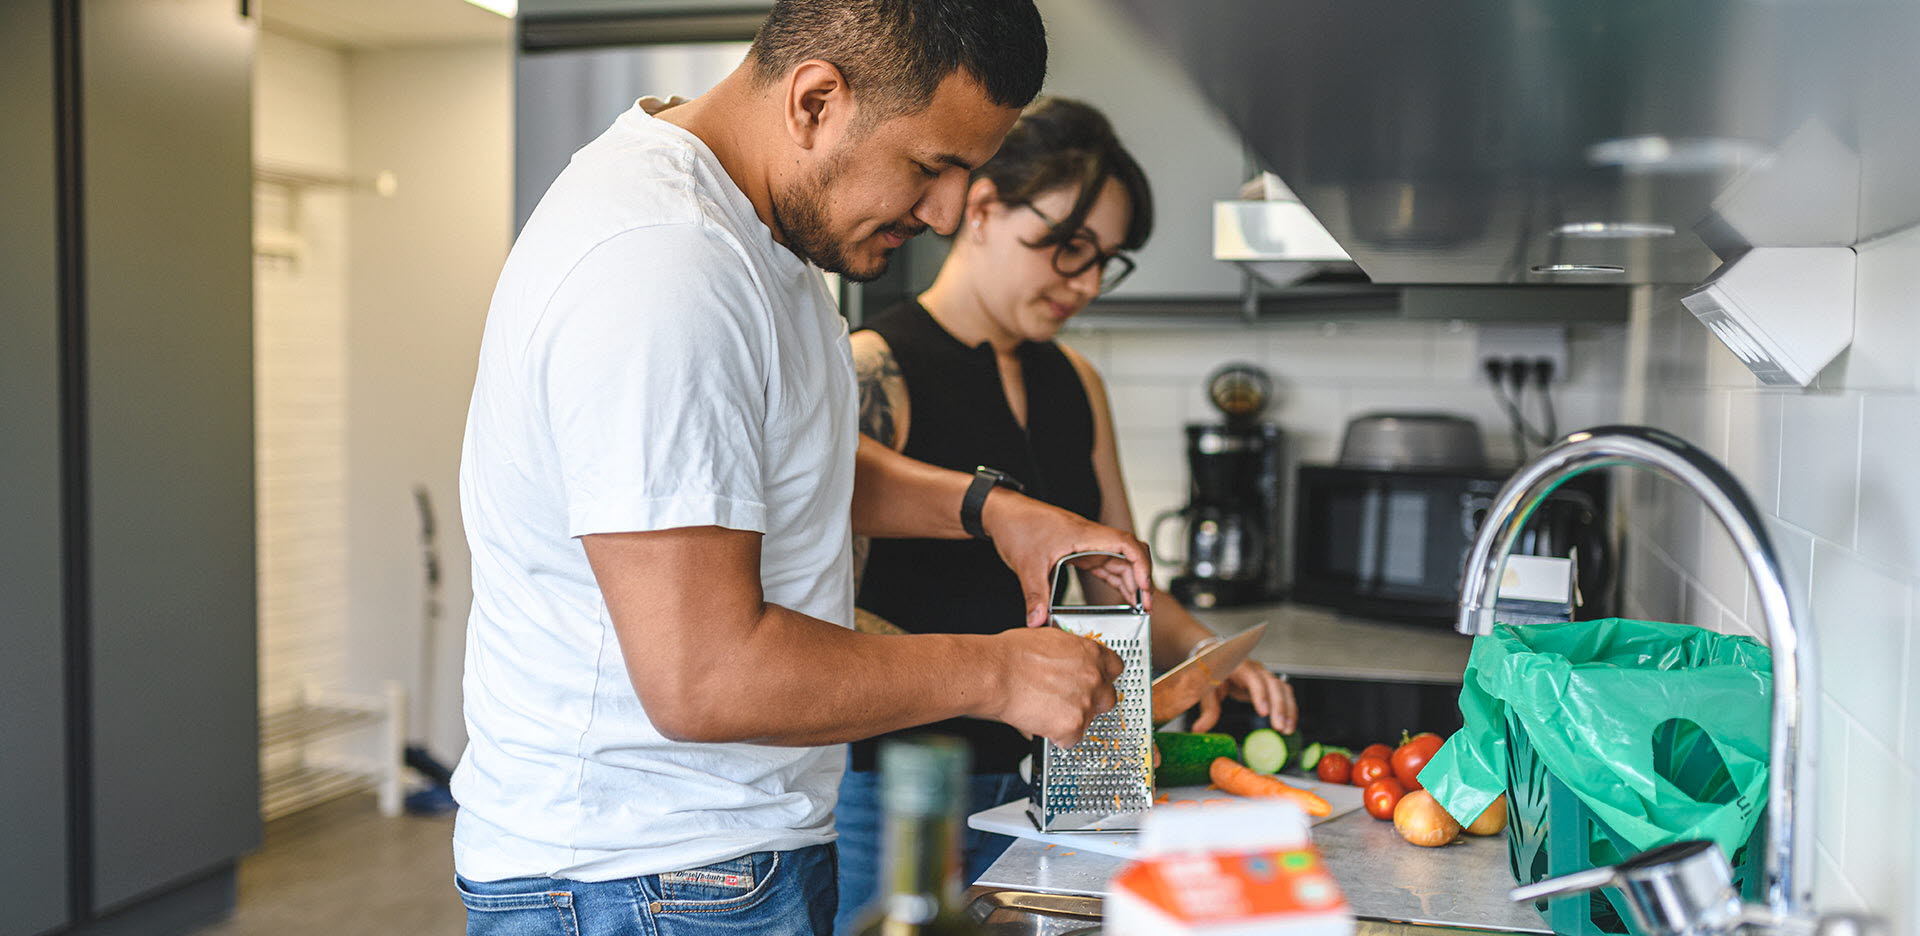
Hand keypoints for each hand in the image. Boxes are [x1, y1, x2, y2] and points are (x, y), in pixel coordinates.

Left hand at [981, 489, 1152, 626]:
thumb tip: (1037, 621)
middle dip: (1141, 580)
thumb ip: (1035, 596)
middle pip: (1129, 556)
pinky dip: (1116, 581)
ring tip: (1138, 607)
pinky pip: (1105, 566)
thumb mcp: (1027, 565)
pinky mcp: (1079, 552)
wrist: (1003, 513)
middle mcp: (1090, 539)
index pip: (1127, 544)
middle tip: (1145, 606)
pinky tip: (1121, 596)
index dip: (1141, 565)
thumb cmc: (1018, 525)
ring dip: (1131, 582)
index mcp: (1085, 536)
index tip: (1144, 587)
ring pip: (1120, 562)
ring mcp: (1086, 545)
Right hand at [985, 627, 1123, 747]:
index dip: (1102, 676)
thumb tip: (1068, 662)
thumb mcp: (1050, 639)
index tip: (1093, 682)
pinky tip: (1042, 723)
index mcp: (1090, 653)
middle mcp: (1094, 677)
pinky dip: (1058, 737)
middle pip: (1109, 698)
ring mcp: (1086, 703)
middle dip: (1092, 702)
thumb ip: (1069, 653)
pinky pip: (1072, 739)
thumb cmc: (1012, 655)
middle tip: (1069, 701)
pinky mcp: (1073, 725)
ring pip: (1089, 721)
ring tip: (1046, 710)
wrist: (996, 674)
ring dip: (1072, 719)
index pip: (1115, 667)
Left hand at [1190, 661, 1296, 733]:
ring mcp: (1265, 676)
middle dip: (1279, 707)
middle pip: (1273, 685)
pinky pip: (1284, 694)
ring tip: (1288, 730)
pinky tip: (1290, 724)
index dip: (1260, 695)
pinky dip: (1290, 709)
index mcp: (1239, 666)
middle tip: (1280, 727)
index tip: (1263, 713)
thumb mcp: (1207, 689)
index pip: (1253, 679)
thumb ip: (1207, 709)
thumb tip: (1199, 730)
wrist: (1217, 657)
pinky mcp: (1270, 684)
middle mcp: (1256, 669)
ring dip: (1288, 710)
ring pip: (1283, 689)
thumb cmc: (1212, 671)